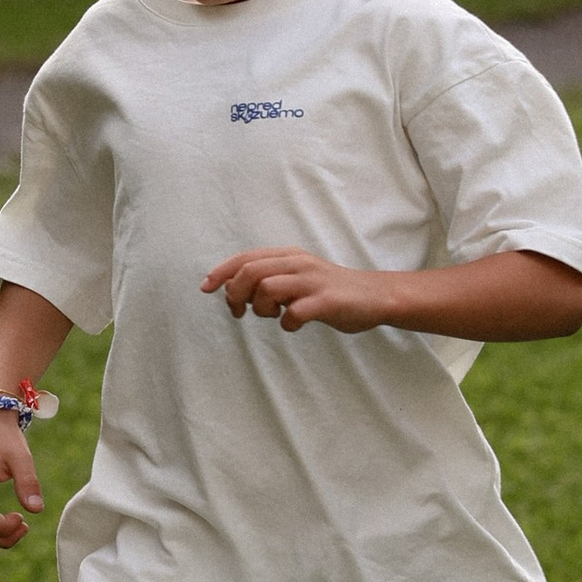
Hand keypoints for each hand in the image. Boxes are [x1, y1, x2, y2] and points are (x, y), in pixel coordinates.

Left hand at [201, 250, 391, 332]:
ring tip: (274, 315)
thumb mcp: (297, 276)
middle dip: (235, 293)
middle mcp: (299, 264)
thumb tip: (234, 292)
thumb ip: (269, 279)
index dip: (221, 272)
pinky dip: (287, 323)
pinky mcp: (326, 301)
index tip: (205, 288)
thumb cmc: (329, 291)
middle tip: (239, 311)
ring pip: (267, 288)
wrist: (375, 297)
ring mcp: (313, 281)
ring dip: (262, 308)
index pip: (245, 258)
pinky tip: (294, 325)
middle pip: (250, 271)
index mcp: (289, 256)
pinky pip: (294, 313)